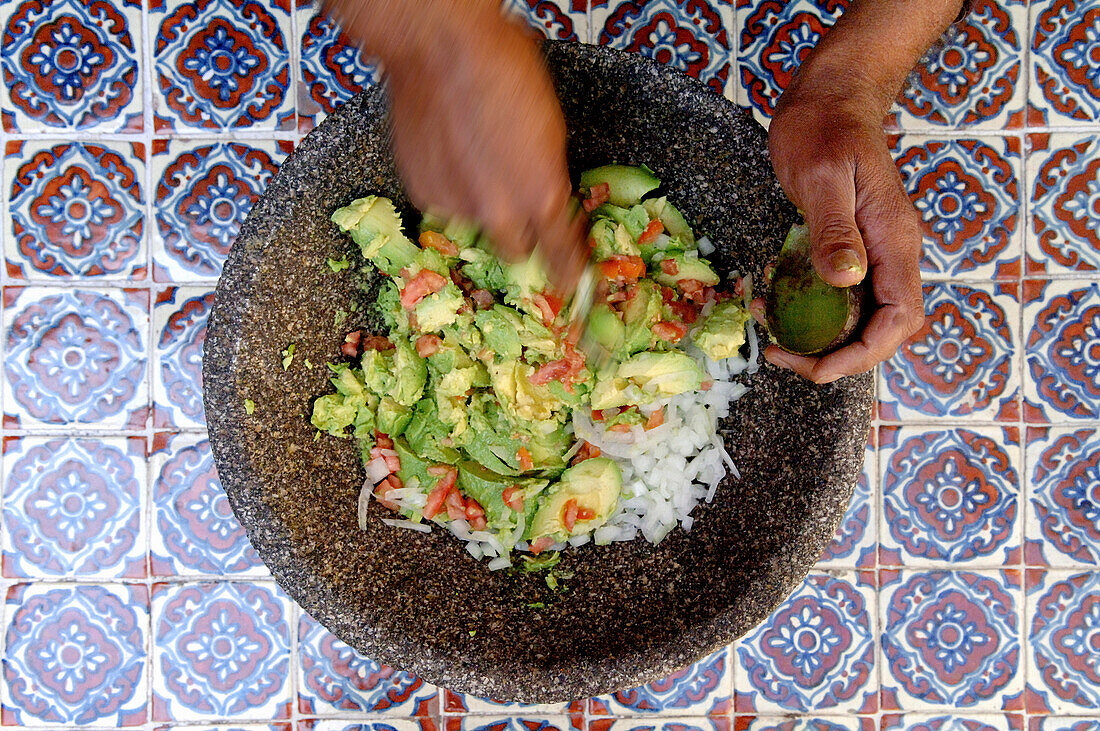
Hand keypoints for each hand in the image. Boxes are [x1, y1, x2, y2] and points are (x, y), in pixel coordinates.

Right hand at [384, 10, 586, 290]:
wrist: (439, 47)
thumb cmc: (504, 67)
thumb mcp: (551, 124)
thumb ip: (550, 174)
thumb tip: (551, 194)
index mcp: (543, 196)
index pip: (564, 259)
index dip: (571, 273)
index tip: (575, 284)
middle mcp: (500, 212)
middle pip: (517, 254)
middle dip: (522, 235)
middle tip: (518, 202)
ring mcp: (459, 206)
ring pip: (478, 226)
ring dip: (482, 206)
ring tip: (478, 160)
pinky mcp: (424, 193)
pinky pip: (445, 206)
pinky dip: (452, 189)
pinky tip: (453, 154)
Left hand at [764, 85, 924, 383]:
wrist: (830, 99)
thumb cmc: (824, 129)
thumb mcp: (822, 178)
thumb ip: (835, 230)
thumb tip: (845, 280)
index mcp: (895, 242)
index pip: (899, 320)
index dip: (862, 355)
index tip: (815, 367)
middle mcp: (892, 254)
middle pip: (883, 331)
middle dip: (838, 357)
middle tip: (783, 357)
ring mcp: (875, 253)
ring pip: (862, 319)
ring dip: (822, 339)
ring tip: (773, 335)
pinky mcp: (853, 248)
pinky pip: (841, 296)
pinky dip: (812, 312)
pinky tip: (775, 302)